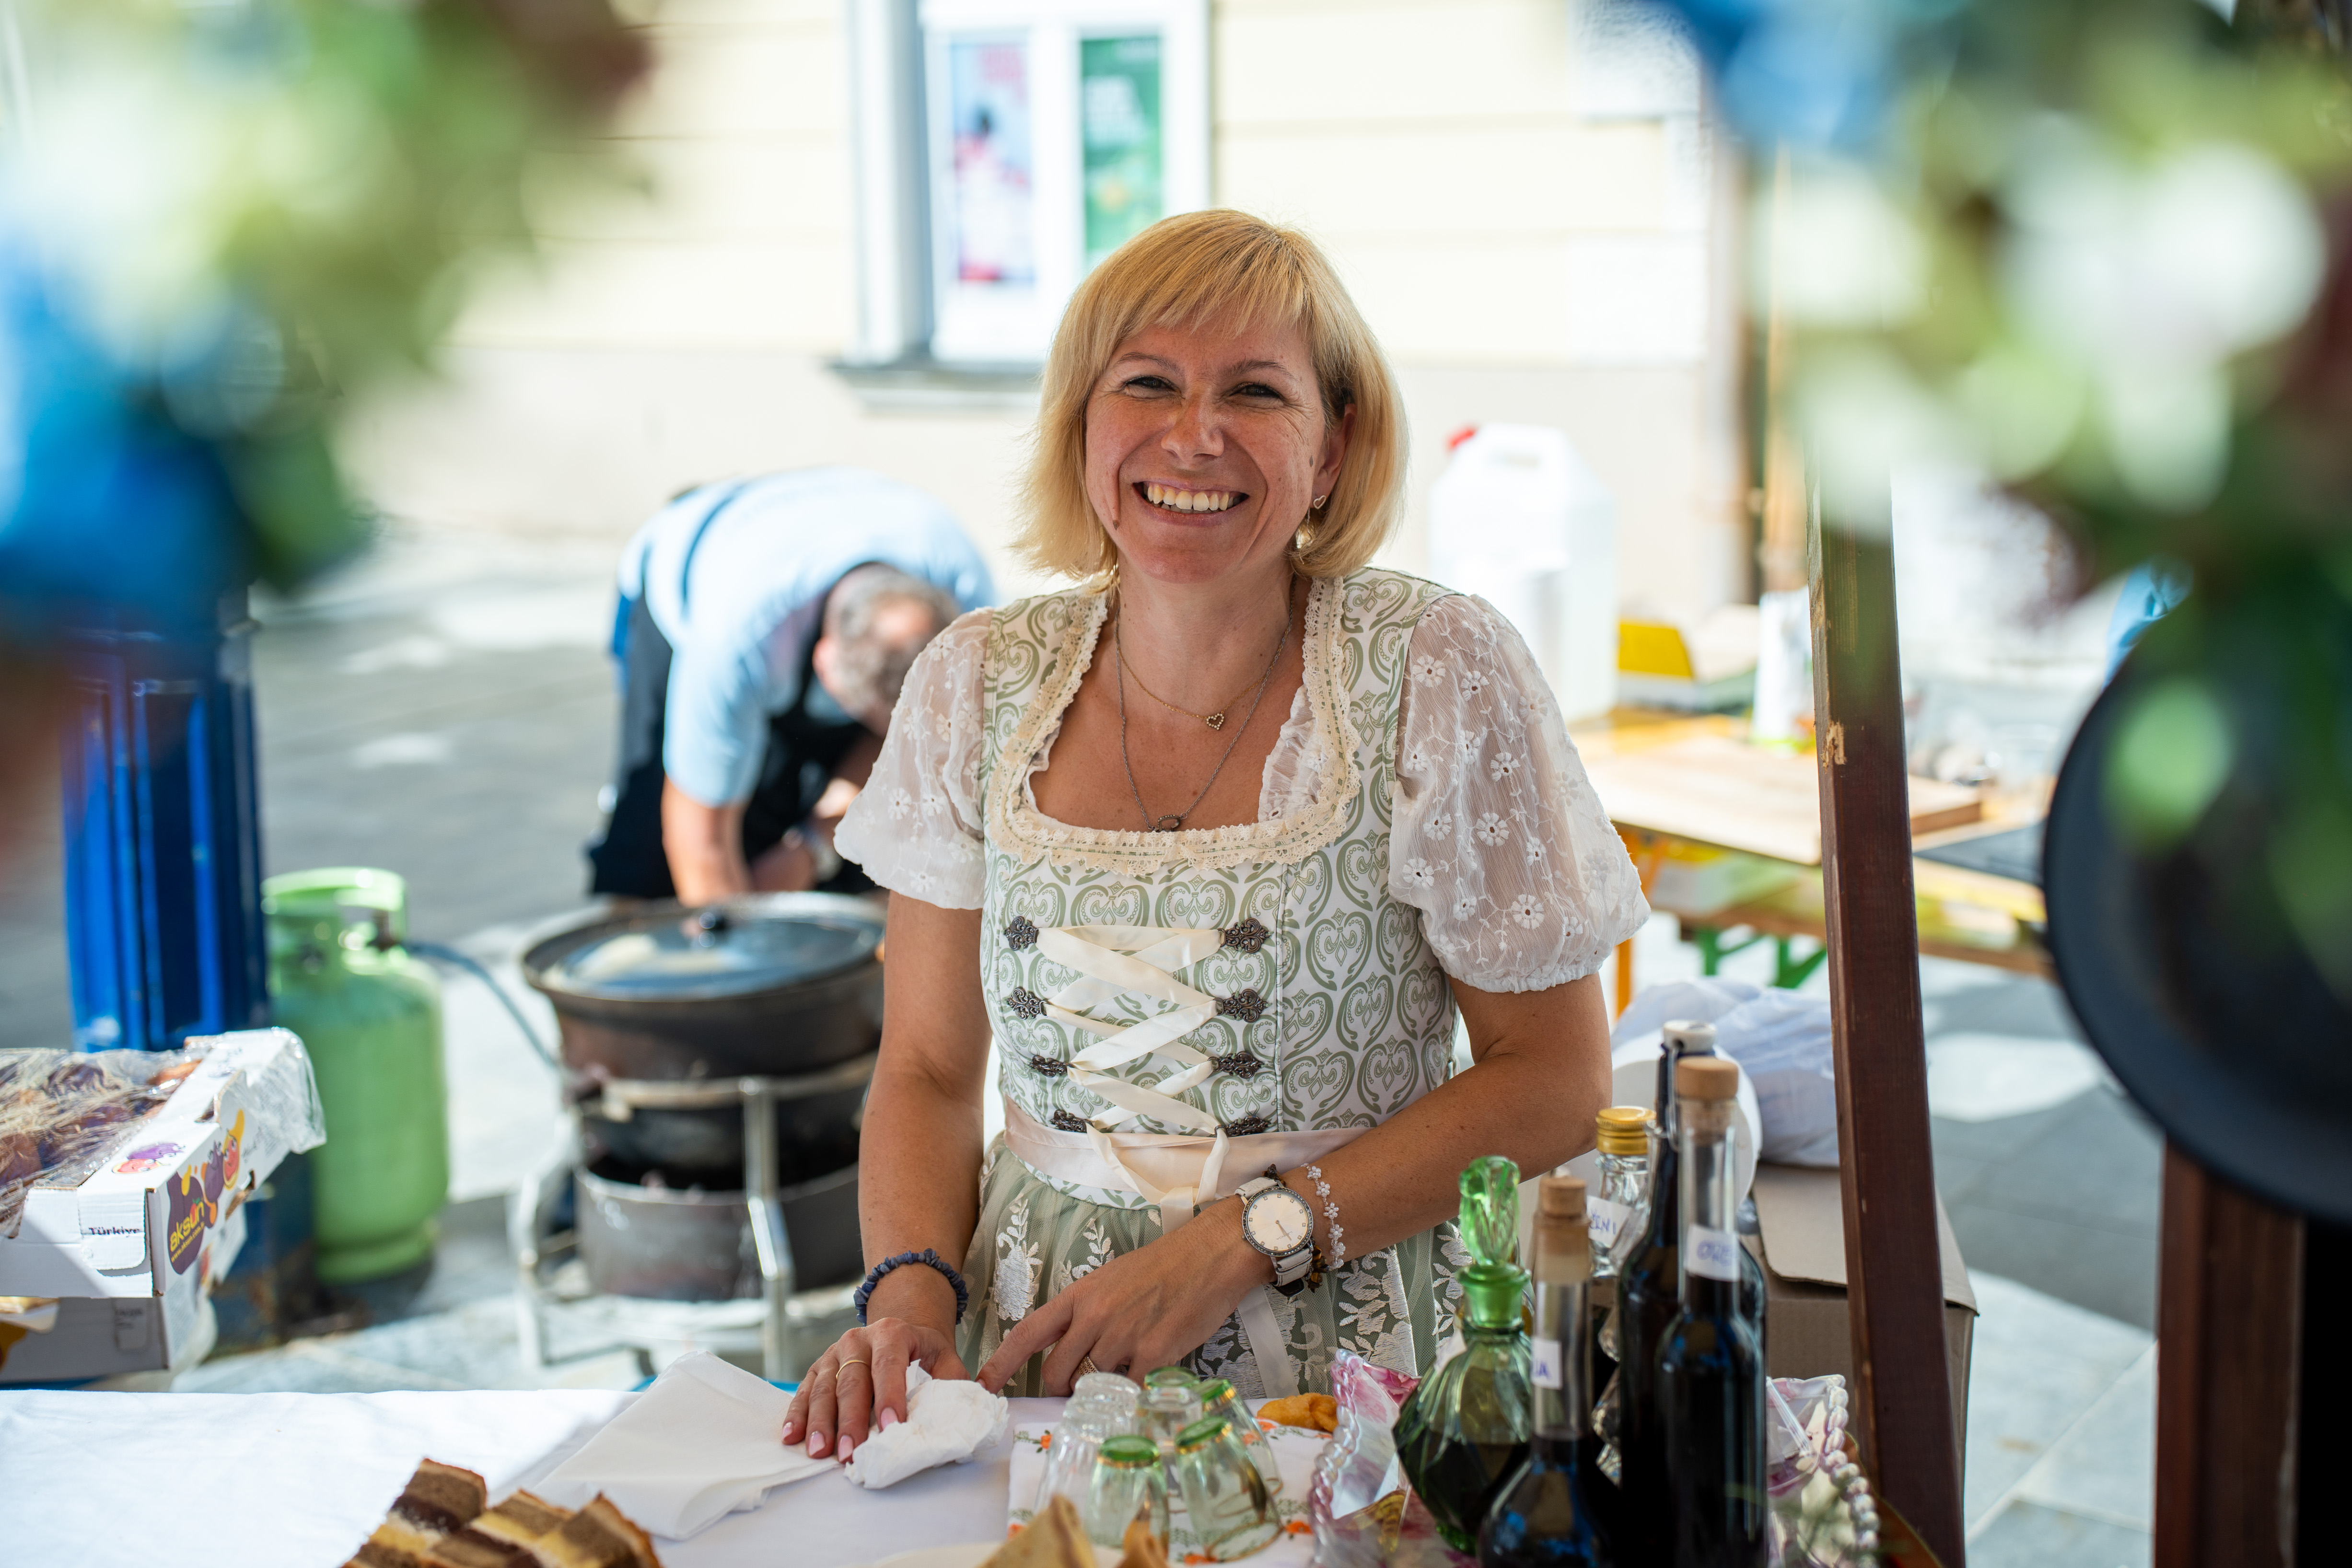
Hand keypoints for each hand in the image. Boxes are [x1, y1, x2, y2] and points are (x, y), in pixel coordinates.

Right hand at [782, 1317, 966, 1460]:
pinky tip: (792, 1436)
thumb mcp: (944, 1356)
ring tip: (819, 1452)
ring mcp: (834, 1352)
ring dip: (820, 1423)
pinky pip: (804, 1391)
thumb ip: (952, 1381)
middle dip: (850, 1421)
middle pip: (852, 1382)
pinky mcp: (817, 1367)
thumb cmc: (921, 1352)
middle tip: (849, 1453)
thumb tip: (962, 1412)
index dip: (890, 1397)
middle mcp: (859, 1339)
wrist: (896, 1330)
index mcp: (893, 1333)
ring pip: (823, 1388)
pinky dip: (797, 1414)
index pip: (889, 1366)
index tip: (891, 1428)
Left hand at [975, 1200, 1269, 1394]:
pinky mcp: (1152, 1353)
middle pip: (1056, 1372)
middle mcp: (1094, 1316)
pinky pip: (1128, 1390)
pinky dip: (1133, 1393)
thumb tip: (1073, 1352)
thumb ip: (1087, 1314)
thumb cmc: (1163, 1267)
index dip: (1001, 1363)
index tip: (984, 1386)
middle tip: (1077, 1388)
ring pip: (1093, 1383)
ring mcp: (1122, 1336)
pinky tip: (1147, 1377)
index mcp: (1079, 1295)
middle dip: (1061, 1388)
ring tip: (1125, 1369)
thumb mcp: (1111, 1281)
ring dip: (1102, 1389)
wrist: (1209, 1256)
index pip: (1028, 1333)